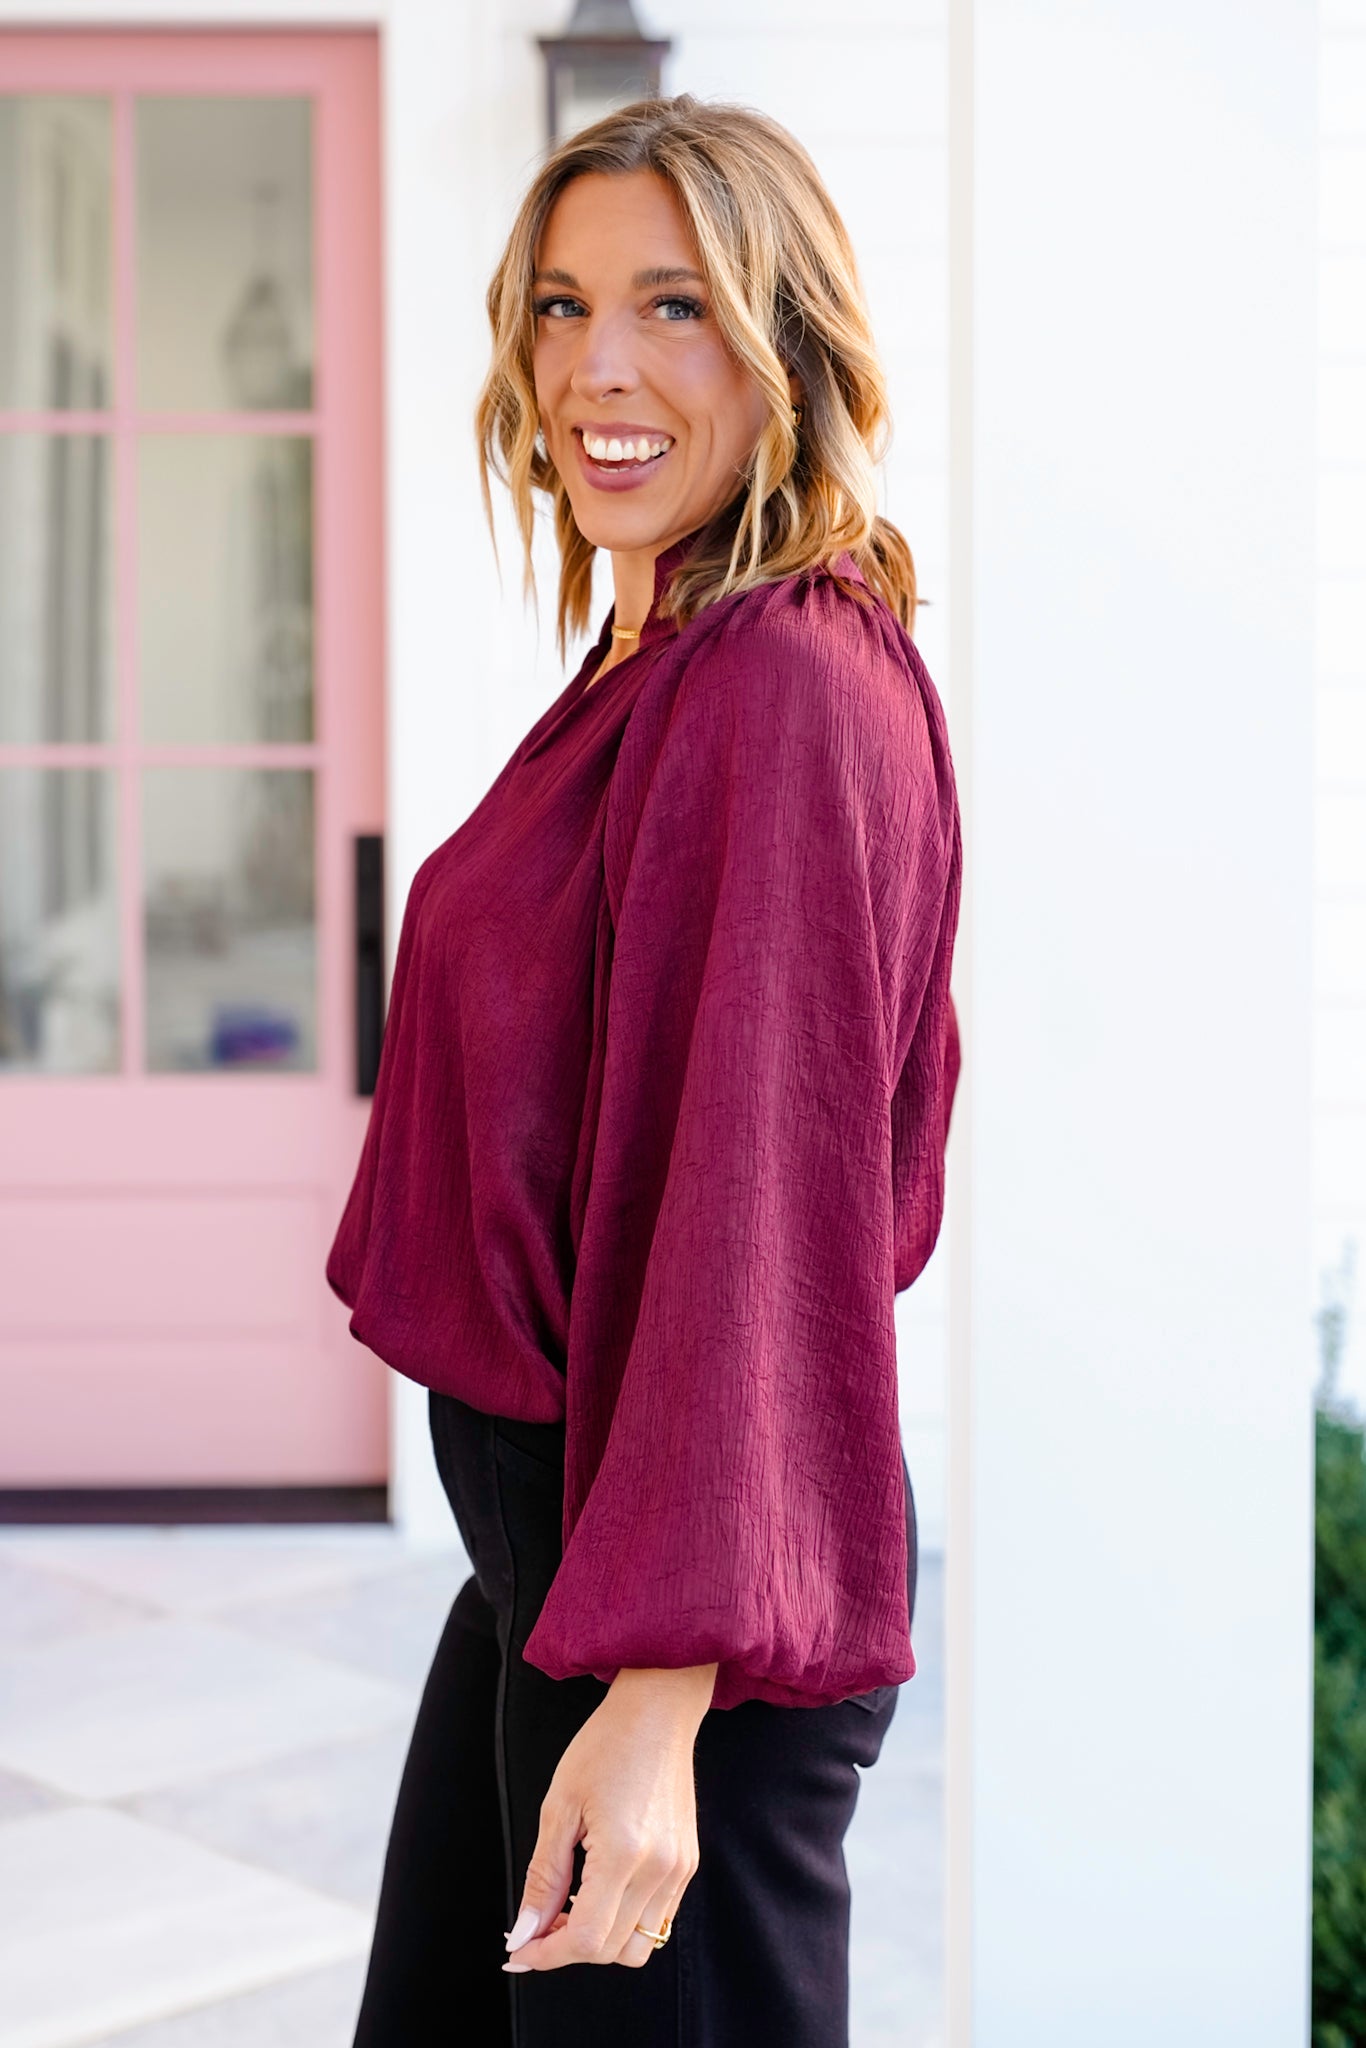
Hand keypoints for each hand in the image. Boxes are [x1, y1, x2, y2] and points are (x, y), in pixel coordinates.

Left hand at [503, 1662, 717, 1971]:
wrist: (658, 1712)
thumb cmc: (604, 1746)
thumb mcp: (559, 1807)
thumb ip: (543, 1877)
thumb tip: (525, 1933)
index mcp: (624, 1854)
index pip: (585, 1939)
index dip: (546, 1955)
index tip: (519, 1952)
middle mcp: (660, 1870)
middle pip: (610, 1950)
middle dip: (566, 1949)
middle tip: (536, 1926)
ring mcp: (679, 1870)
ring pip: (637, 1947)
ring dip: (599, 1943)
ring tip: (569, 1911)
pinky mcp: (687, 1864)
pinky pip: (657, 1921)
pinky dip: (624, 1924)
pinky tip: (598, 1895)